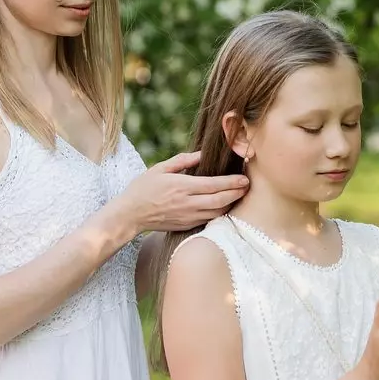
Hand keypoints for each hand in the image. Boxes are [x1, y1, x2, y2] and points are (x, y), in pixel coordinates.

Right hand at [119, 151, 248, 232]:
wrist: (130, 214)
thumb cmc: (143, 188)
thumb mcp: (160, 169)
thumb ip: (183, 161)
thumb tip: (202, 153)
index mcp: (182, 186)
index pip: (214, 185)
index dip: (233, 182)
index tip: (244, 178)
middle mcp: (188, 203)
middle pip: (221, 200)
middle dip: (237, 193)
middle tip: (247, 186)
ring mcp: (188, 217)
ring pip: (218, 213)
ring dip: (230, 204)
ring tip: (238, 194)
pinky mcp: (187, 226)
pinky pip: (209, 220)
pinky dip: (219, 213)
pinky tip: (223, 205)